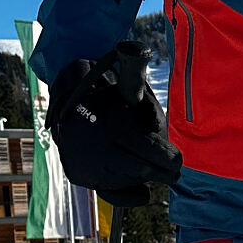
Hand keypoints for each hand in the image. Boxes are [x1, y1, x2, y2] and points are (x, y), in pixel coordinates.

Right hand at [47, 42, 181, 206]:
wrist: (63, 103)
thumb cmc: (105, 92)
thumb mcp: (122, 81)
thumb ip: (134, 71)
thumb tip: (138, 48)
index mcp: (113, 124)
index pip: (153, 152)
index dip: (170, 159)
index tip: (178, 161)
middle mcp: (98, 148)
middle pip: (143, 170)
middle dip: (162, 171)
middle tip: (174, 170)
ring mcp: (85, 163)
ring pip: (126, 181)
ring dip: (145, 178)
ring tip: (156, 170)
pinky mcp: (77, 174)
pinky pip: (106, 192)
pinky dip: (126, 195)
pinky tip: (143, 193)